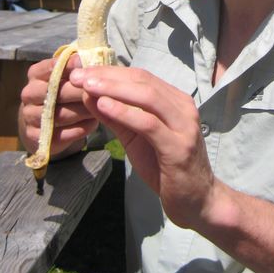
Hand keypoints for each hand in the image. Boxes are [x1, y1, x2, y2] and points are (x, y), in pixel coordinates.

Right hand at [20, 55, 99, 155]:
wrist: (46, 121)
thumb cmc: (63, 91)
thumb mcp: (67, 76)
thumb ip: (77, 68)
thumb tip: (90, 59)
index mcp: (36, 74)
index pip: (51, 67)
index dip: (69, 66)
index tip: (85, 65)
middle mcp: (29, 94)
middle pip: (57, 92)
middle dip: (81, 92)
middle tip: (101, 91)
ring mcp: (29, 116)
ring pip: (60, 115)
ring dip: (83, 112)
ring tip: (102, 108)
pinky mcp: (35, 135)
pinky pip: (61, 133)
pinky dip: (80, 128)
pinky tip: (93, 123)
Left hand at [70, 66, 216, 228]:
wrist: (195, 200)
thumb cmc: (166, 169)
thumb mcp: (136, 138)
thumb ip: (116, 116)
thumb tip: (89, 94)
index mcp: (175, 101)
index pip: (141, 76)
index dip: (110, 71)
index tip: (81, 72)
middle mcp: (183, 107)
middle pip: (143, 81)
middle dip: (108, 76)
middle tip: (78, 76)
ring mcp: (184, 125)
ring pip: (147, 97)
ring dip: (113, 89)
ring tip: (87, 87)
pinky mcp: (178, 147)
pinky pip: (149, 124)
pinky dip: (124, 112)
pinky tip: (104, 107)